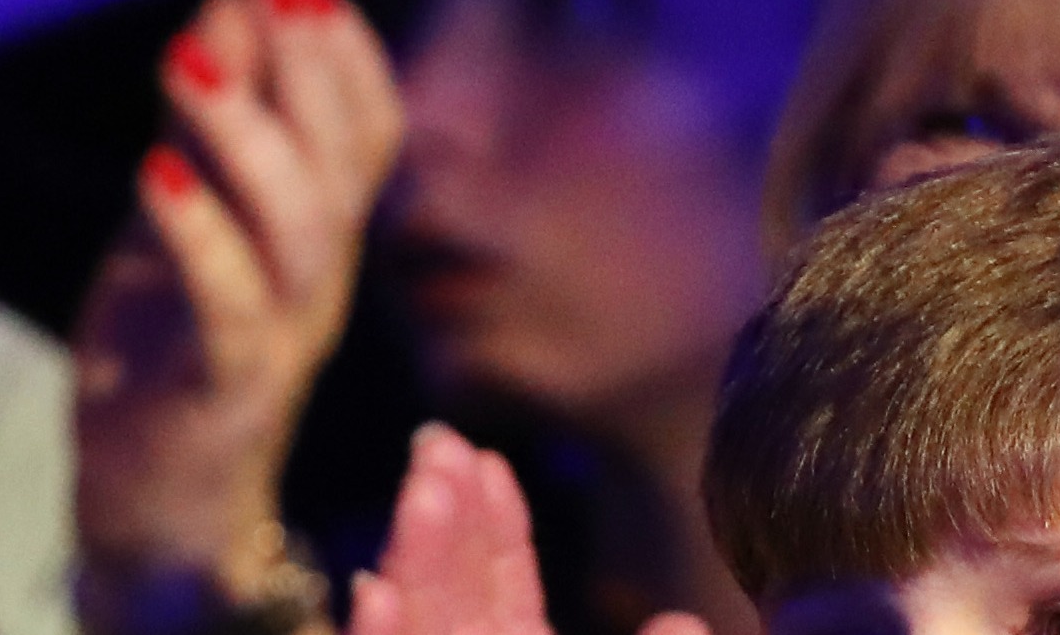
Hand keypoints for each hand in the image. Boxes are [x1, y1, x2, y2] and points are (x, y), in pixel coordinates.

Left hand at [76, 0, 408, 599]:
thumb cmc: (168, 341)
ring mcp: (280, 337)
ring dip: (246, 132)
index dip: (344, 53)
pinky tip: (154, 167)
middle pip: (347, 167)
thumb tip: (228, 6)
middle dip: (313, 69)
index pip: (369, 135)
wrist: (151, 497)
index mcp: (317, 237)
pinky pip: (230, 308)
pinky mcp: (223, 388)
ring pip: (297, 229)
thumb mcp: (180, 211)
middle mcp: (318, 282)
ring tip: (191, 55)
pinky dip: (196, 234)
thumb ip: (204, 121)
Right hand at [342, 424, 706, 634]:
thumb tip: (684, 621)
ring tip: (426, 492)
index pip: (498, 580)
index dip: (493, 521)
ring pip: (415, 615)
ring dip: (414, 553)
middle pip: (446, 583)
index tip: (488, 460)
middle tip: (438, 442)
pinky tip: (375, 589)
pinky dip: (375, 634)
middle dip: (443, 512)